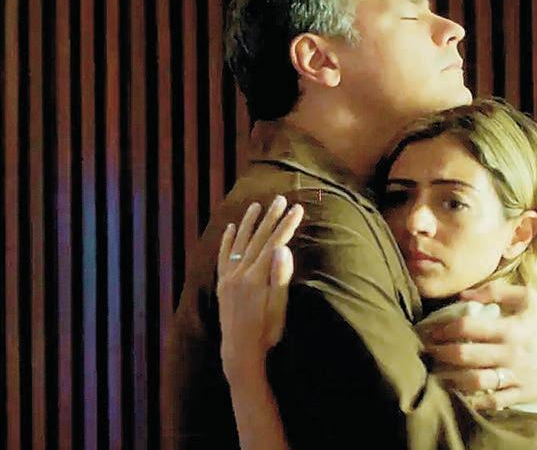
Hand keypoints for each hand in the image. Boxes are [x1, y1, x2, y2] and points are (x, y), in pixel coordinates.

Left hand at [216, 196, 303, 379]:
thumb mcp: (278, 308)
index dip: (287, 224)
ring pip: (239, 243)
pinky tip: (229, 228)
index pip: (274, 243)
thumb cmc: (266, 333)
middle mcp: (239, 273)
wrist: (240, 353)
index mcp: (256, 278)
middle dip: (271, 217)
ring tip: (257, 206)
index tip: (297, 208)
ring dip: (248, 222)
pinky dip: (227, 241)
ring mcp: (229, 278)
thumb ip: (280, 277)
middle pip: (257, 238)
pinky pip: (223, 256)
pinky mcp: (222, 284)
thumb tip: (283, 248)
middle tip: (281, 199)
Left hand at [423, 280, 536, 409]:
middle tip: (427, 352)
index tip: (431, 330)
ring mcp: (515, 375)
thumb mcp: (527, 297)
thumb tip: (465, 293)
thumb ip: (496, 291)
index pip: (469, 327)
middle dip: (441, 354)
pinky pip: (493, 401)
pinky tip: (459, 395)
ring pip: (476, 380)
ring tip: (436, 374)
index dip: (445, 328)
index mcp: (509, 328)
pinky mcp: (521, 394)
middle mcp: (510, 353)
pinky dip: (474, 400)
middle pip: (467, 355)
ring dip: (452, 378)